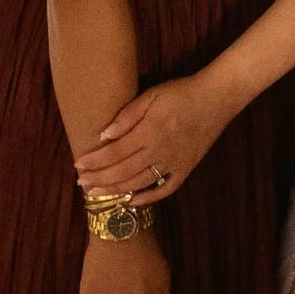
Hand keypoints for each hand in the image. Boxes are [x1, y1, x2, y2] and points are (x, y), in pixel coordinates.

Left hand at [75, 71, 227, 203]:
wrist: (216, 99)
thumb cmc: (181, 93)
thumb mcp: (151, 95)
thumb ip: (127, 115)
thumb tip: (104, 135)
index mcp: (149, 131)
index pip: (114, 152)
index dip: (95, 161)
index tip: (78, 165)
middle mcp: (160, 151)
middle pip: (123, 171)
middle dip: (99, 179)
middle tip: (81, 184)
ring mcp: (174, 163)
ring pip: (139, 183)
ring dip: (116, 190)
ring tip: (97, 193)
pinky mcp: (186, 169)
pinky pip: (165, 189)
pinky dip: (148, 198)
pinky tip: (132, 201)